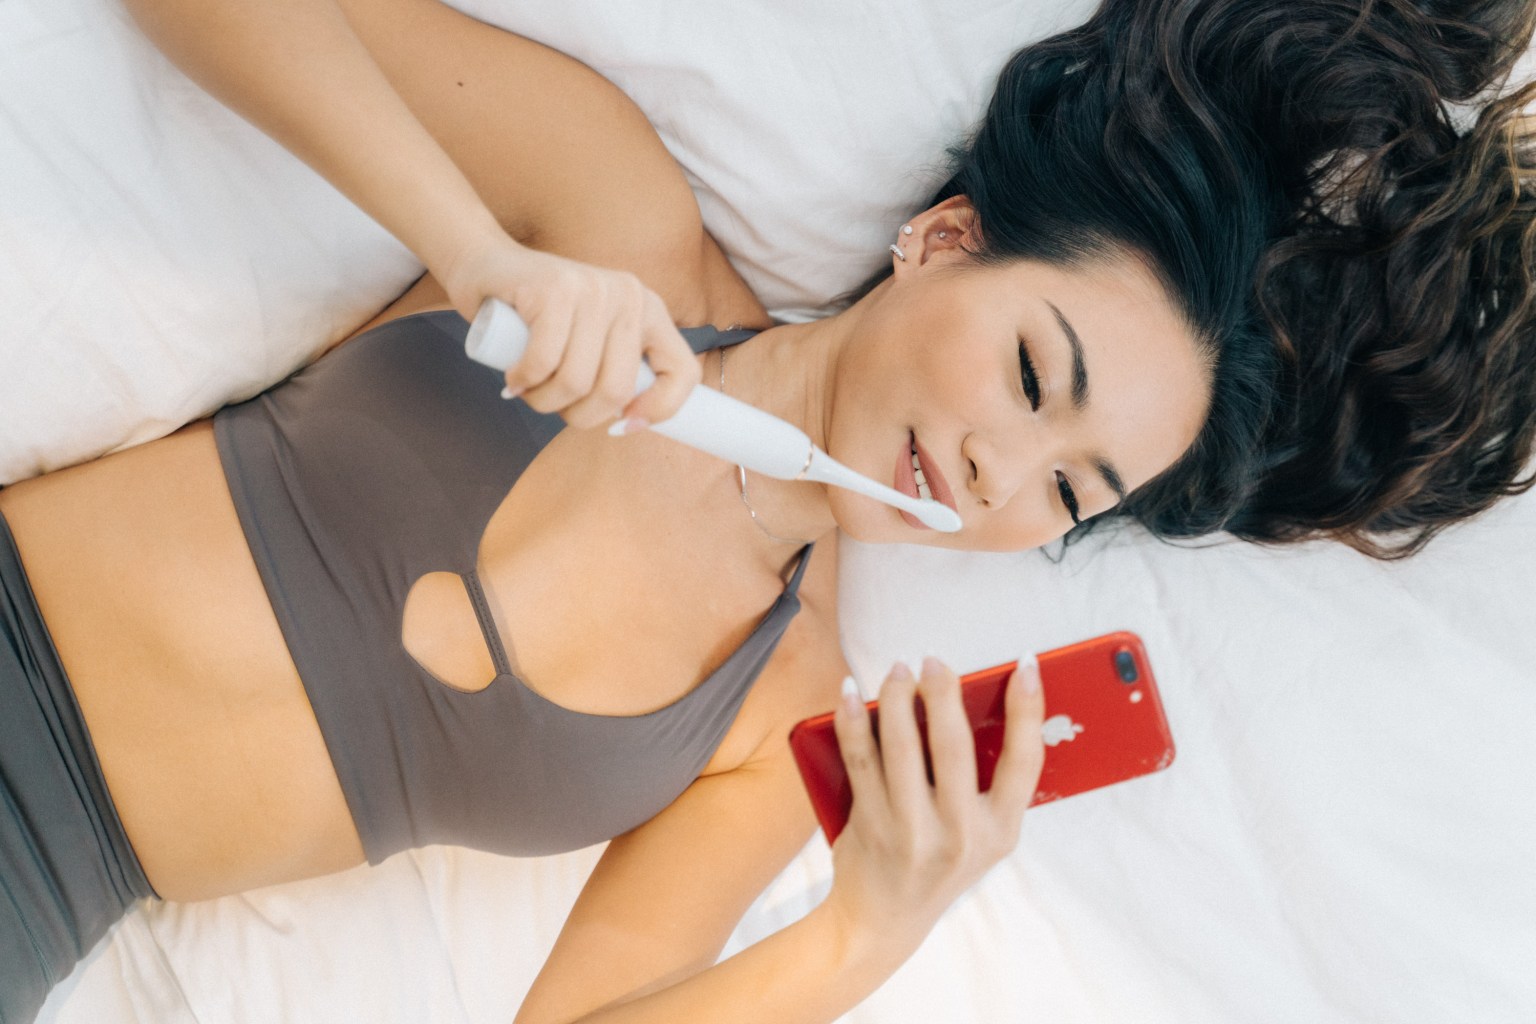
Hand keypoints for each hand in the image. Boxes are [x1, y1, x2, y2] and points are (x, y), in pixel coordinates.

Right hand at [438, 230, 700, 430]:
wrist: (484, 266)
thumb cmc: (539, 317)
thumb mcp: (593, 341)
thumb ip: (617, 370)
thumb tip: (631, 422)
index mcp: (650, 311)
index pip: (682, 372)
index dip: (658, 411)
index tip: (621, 427)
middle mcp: (630, 296)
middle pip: (618, 390)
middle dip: (579, 416)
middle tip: (552, 405)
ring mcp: (594, 289)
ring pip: (577, 381)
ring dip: (544, 401)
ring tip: (528, 390)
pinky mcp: (555, 289)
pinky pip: (544, 363)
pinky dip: (523, 382)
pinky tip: (514, 378)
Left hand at [824, 656, 1045, 952]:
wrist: (884, 919)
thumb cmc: (939, 861)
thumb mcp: (980, 835)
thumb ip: (985, 783)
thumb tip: (975, 700)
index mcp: (1000, 831)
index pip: (1025, 761)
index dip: (1028, 709)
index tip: (1024, 665)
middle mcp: (960, 834)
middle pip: (955, 746)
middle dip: (944, 693)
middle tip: (934, 661)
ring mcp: (911, 833)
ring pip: (901, 748)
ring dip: (897, 699)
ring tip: (897, 670)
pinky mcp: (870, 827)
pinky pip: (859, 760)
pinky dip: (853, 721)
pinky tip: (852, 693)